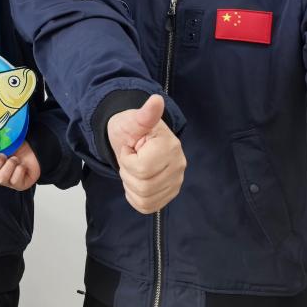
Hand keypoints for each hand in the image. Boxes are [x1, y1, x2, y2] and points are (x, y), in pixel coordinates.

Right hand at [0, 140, 40, 190]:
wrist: (34, 147)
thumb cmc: (15, 143)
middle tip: (3, 155)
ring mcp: (7, 182)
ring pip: (0, 179)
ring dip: (9, 165)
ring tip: (15, 159)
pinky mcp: (19, 185)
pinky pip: (15, 180)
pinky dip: (19, 169)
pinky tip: (22, 165)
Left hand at [107, 95, 185, 213]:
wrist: (132, 138)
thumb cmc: (130, 128)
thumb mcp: (132, 120)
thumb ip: (145, 115)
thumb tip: (156, 100)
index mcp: (171, 147)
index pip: (141, 169)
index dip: (127, 159)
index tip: (130, 147)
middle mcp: (179, 166)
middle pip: (143, 186)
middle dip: (128, 173)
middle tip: (131, 158)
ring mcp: (176, 182)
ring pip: (145, 198)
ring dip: (131, 185)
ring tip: (134, 167)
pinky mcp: (170, 194)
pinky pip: (147, 206)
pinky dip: (135, 196)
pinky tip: (136, 180)